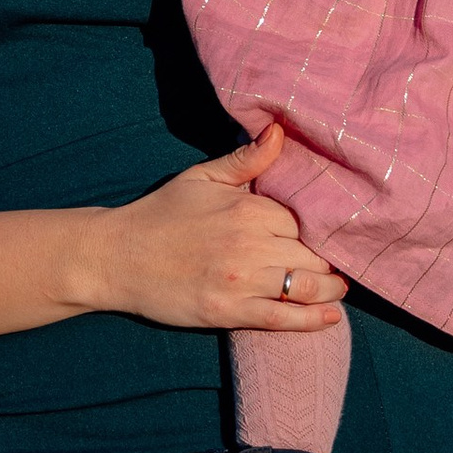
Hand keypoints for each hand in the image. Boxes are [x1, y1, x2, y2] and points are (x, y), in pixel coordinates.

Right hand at [71, 122, 346, 329]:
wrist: (117, 257)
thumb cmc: (160, 214)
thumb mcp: (202, 177)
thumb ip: (246, 159)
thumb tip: (279, 132)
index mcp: (249, 208)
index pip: (305, 221)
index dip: (316, 231)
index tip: (324, 238)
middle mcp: (251, 244)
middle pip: (312, 256)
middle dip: (327, 263)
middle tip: (336, 267)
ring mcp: (242, 281)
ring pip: (306, 288)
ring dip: (329, 291)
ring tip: (335, 290)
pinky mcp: (230, 312)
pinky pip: (284, 318)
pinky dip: (313, 320)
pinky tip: (329, 318)